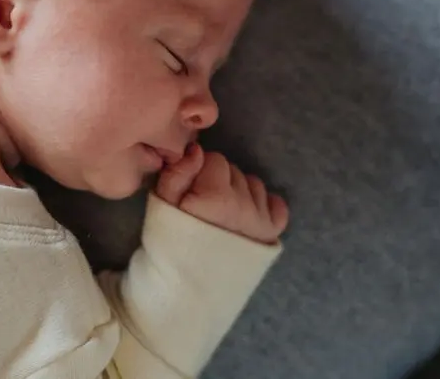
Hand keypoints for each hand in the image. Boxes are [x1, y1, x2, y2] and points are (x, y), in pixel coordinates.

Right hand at [155, 145, 288, 244]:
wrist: (184, 291)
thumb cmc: (169, 246)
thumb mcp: (162, 206)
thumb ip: (177, 173)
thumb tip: (197, 149)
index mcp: (216, 195)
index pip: (215, 159)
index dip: (199, 171)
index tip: (190, 190)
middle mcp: (244, 205)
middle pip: (234, 171)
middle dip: (219, 180)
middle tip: (203, 205)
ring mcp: (261, 220)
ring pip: (254, 185)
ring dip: (239, 192)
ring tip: (222, 213)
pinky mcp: (271, 235)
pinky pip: (277, 205)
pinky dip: (265, 205)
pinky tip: (248, 215)